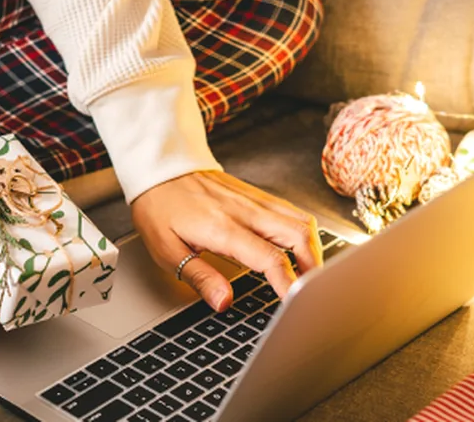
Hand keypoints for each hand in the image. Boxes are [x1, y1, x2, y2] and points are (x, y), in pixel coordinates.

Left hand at [131, 171, 322, 310]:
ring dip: (312, 250)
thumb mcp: (167, 251)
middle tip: (310, 293)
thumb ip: (199, 277)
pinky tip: (299, 249)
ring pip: (302, 222)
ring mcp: (255, 201)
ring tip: (308, 275)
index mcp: (223, 229)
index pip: (270, 258)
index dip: (288, 284)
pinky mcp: (257, 196)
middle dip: (312, 268)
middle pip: (299, 236)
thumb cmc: (160, 209)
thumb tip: (223, 302)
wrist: (160, 170)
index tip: (295, 304)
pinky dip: (304, 233)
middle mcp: (246, 212)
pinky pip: (292, 212)